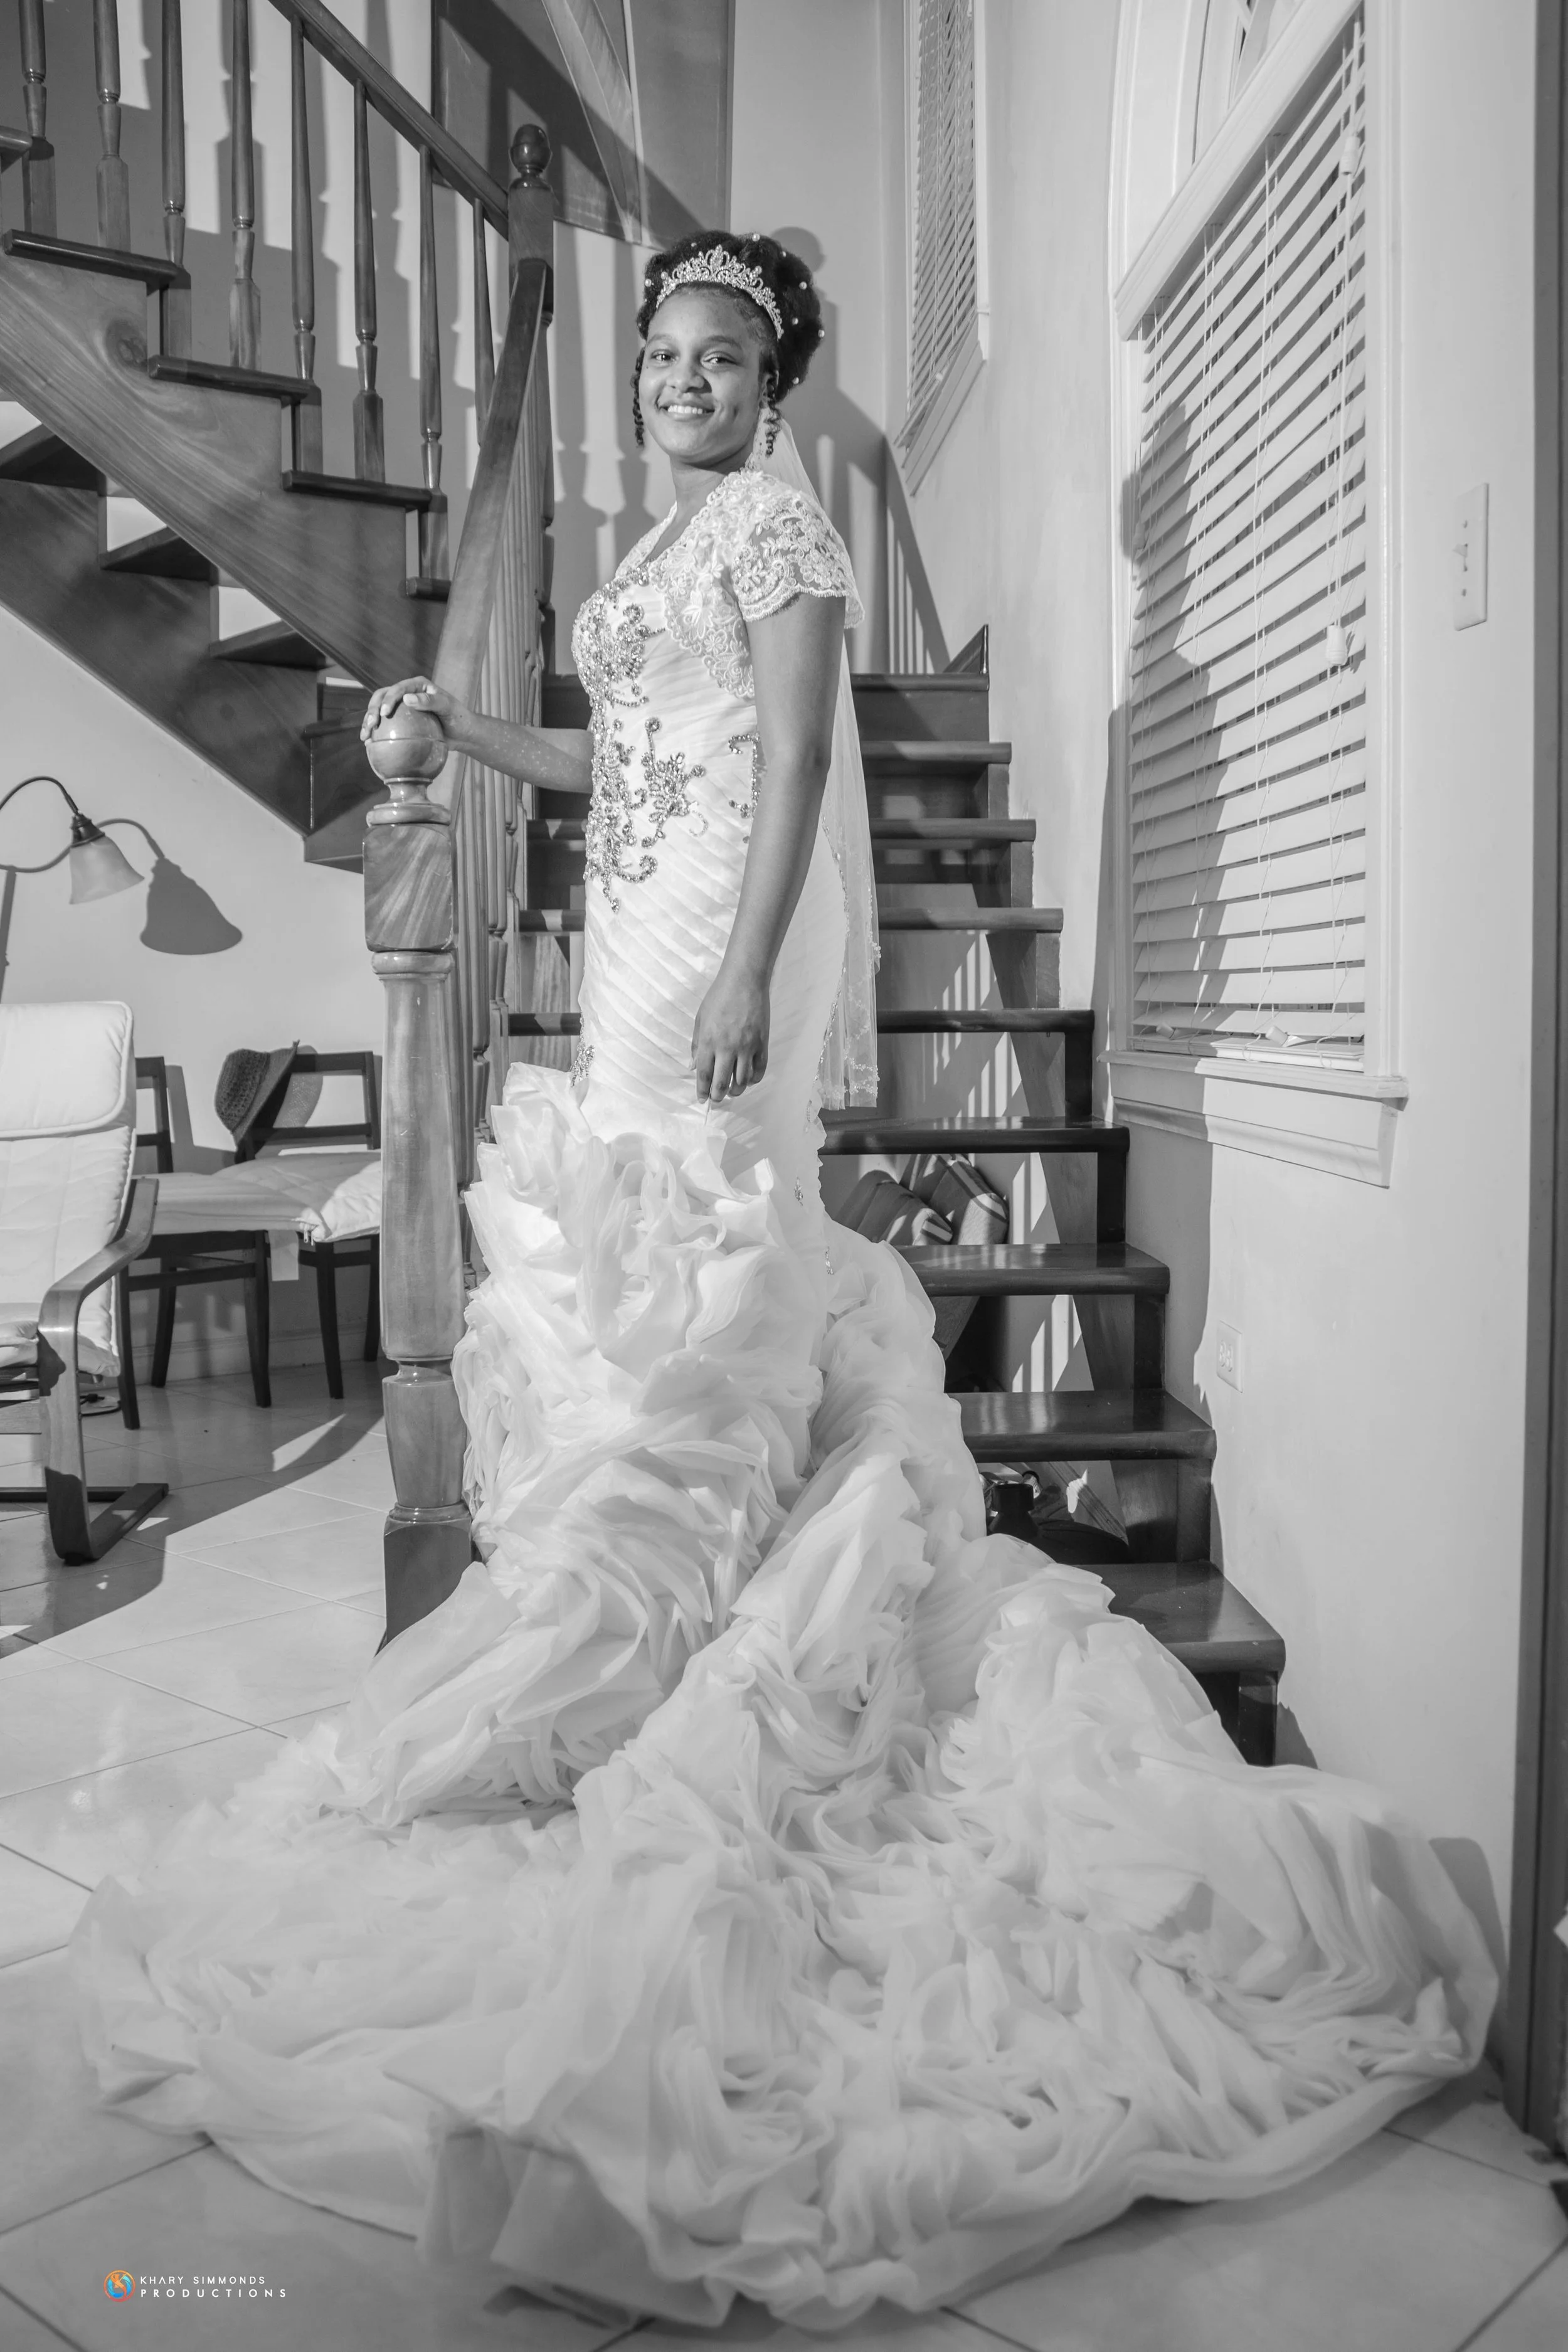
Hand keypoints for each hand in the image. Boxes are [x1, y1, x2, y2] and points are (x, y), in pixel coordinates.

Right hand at [360, 677, 469, 746]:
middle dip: (372, 710)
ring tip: (365, 737)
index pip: (397, 688)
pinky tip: (370, 746)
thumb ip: (430, 701)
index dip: (387, 699)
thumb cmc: (459, 718)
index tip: (384, 714)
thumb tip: (407, 699)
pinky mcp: (401, 723)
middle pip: (382, 697)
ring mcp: (402, 709)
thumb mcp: (448, 708)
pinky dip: (377, 735)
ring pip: (379, 712)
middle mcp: (406, 693)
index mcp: (417, 685)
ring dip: (369, 722)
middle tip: (370, 725)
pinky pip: (386, 727)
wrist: (463, 733)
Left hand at [692, 963, 769, 1102]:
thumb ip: (697, 1044)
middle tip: (716, 1099)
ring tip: (732, 1091)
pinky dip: (754, 1079)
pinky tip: (748, 1080)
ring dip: (736, 1091)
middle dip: (718, 1096)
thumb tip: (693, 1066)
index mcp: (709, 1042)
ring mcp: (747, 1047)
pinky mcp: (762, 1043)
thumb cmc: (719, 997)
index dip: (702, 1091)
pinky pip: (760, 1069)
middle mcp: (728, 1047)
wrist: (744, 981)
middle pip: (722, 1082)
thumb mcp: (700, 1019)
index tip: (702, 1099)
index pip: (704, 1075)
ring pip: (743, 1080)